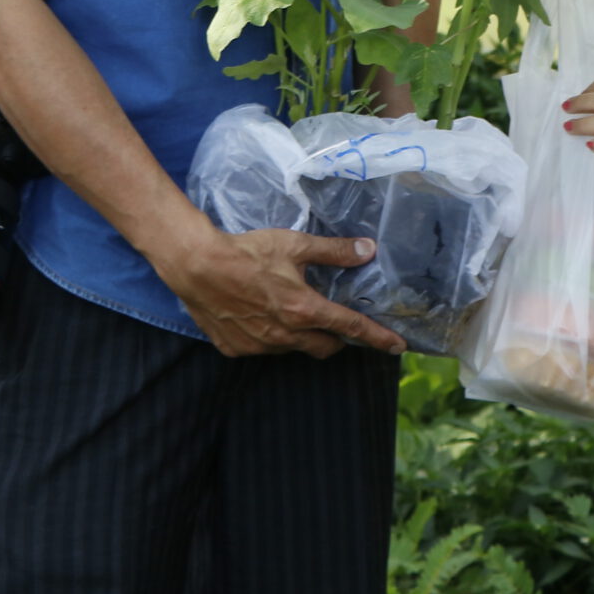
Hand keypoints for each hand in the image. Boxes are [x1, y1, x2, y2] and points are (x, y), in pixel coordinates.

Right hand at [149, 225, 407, 359]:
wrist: (196, 265)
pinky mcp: (236, 349)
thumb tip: (367, 250)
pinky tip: (259, 315)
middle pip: (326, 348)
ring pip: (294, 348)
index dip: (378, 338)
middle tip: (334, 320)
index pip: (351, 328)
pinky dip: (269, 336)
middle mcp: (285, 335)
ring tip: (290, 310)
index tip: (398, 346)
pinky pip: (263, 349)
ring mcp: (260, 346)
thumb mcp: (294, 245)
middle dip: (336, 338)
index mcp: (304, 310)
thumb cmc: (247, 252)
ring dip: (301, 335)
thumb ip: (333, 251)